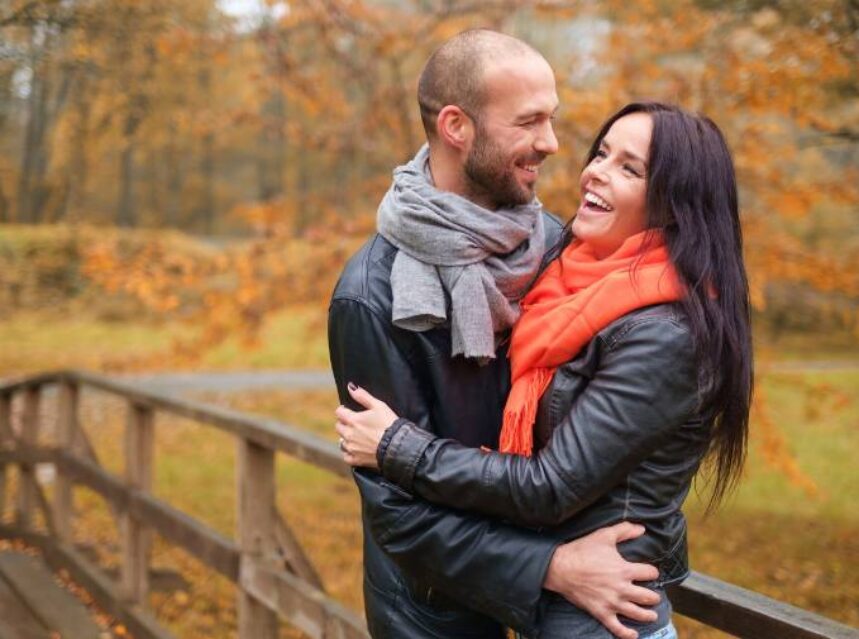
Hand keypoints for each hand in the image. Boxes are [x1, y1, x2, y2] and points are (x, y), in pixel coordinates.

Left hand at [334, 383, 398, 468]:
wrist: (397, 446)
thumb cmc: (389, 424)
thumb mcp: (378, 405)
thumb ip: (362, 396)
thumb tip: (350, 387)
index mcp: (353, 420)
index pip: (339, 412)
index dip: (344, 410)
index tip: (349, 411)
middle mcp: (348, 434)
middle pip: (338, 426)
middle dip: (344, 423)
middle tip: (355, 423)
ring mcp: (351, 448)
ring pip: (341, 441)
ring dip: (346, 438)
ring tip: (357, 436)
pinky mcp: (356, 460)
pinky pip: (346, 456)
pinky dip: (349, 452)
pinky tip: (357, 449)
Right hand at [543, 522, 660, 638]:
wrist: (560, 567)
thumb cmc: (581, 551)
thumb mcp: (604, 535)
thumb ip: (624, 530)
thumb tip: (641, 528)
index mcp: (624, 570)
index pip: (649, 573)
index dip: (652, 572)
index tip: (651, 572)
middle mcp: (621, 588)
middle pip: (647, 597)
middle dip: (654, 597)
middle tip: (654, 597)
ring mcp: (612, 603)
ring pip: (637, 613)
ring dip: (648, 615)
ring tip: (652, 615)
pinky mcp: (601, 612)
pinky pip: (617, 628)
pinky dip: (627, 634)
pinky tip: (633, 634)